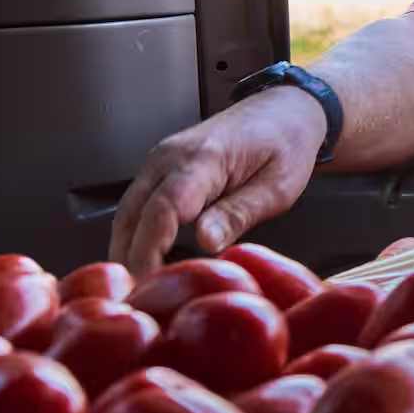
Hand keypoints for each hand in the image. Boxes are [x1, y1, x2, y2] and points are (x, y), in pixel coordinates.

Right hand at [109, 89, 326, 276]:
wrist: (287, 110)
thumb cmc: (287, 144)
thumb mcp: (278, 187)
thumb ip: (238, 214)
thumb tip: (204, 242)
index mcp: (204, 158)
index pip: (162, 209)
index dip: (149, 251)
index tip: (146, 285)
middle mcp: (171, 156)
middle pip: (132, 215)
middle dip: (128, 260)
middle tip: (135, 302)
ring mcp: (161, 160)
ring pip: (127, 212)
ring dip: (126, 250)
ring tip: (136, 292)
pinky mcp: (161, 168)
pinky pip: (137, 205)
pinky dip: (134, 235)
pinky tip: (142, 263)